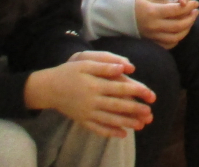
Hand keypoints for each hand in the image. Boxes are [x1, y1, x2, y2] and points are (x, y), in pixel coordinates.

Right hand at [25, 55, 153, 137]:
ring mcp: (87, 113)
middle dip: (135, 110)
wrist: (48, 88)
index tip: (150, 94)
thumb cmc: (69, 72)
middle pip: (117, 106)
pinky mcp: (82, 120)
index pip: (119, 88)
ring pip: (110, 119)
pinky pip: (98, 128)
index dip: (136, 91)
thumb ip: (105, 66)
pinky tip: (122, 134)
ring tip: (141, 125)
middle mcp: (92, 101)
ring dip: (126, 123)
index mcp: (94, 85)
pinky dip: (110, 132)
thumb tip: (125, 68)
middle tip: (149, 113)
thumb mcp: (85, 63)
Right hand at [133, 0, 198, 49]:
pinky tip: (182, 30)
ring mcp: (152, 36)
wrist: (120, 17)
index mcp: (152, 12)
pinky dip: (178, 38)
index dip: (189, 6)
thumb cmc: (136, 2)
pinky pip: (169, 44)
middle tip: (196, 11)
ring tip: (191, 20)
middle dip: (191, 18)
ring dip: (187, 29)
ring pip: (176, 37)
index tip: (196, 2)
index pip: (176, 10)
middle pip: (179, 25)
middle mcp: (153, 26)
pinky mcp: (151, 43)